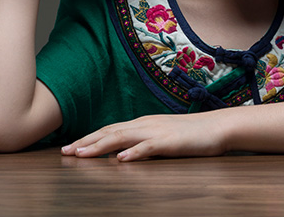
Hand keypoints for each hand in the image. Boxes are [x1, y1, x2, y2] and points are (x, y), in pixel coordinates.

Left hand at [60, 113, 228, 161]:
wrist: (217, 126)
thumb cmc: (191, 134)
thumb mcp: (162, 137)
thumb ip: (143, 143)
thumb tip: (122, 153)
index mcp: (142, 124)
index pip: (110, 130)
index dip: (89, 138)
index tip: (70, 147)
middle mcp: (145, 124)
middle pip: (110, 131)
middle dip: (86, 141)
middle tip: (65, 151)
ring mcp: (157, 131)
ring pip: (122, 137)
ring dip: (100, 145)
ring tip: (82, 154)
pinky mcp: (170, 141)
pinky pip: (148, 147)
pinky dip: (133, 152)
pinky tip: (121, 159)